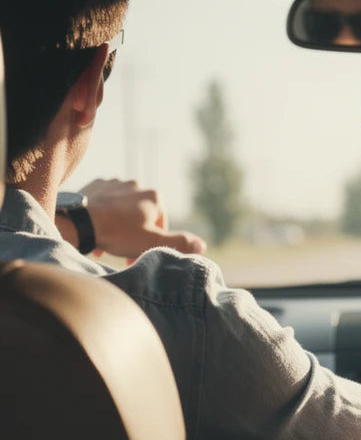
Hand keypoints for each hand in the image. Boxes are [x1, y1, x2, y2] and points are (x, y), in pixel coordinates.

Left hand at [77, 178, 206, 259]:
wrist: (79, 221)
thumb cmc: (118, 233)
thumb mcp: (152, 242)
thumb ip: (179, 243)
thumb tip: (202, 245)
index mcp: (154, 196)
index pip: (160, 224)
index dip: (151, 242)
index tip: (137, 256)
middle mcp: (136, 184)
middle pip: (141, 216)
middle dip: (134, 233)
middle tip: (121, 250)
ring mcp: (115, 182)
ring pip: (122, 209)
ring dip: (118, 224)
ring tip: (107, 241)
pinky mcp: (95, 185)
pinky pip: (104, 202)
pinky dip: (103, 215)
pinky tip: (96, 228)